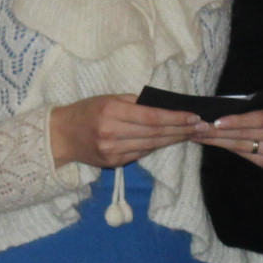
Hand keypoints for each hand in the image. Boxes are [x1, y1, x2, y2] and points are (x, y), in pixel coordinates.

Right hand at [50, 95, 202, 169]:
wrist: (61, 136)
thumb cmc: (87, 111)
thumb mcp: (108, 99)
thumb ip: (135, 103)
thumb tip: (165, 106)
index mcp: (111, 113)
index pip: (151, 117)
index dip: (175, 118)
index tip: (194, 117)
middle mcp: (111, 134)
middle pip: (155, 134)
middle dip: (181, 130)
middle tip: (202, 126)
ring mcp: (112, 152)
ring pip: (151, 146)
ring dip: (174, 140)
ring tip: (192, 134)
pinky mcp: (113, 164)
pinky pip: (140, 154)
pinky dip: (157, 147)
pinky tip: (170, 141)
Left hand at [201, 101, 262, 169]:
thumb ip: (258, 107)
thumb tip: (226, 108)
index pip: (257, 120)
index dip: (236, 121)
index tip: (215, 122)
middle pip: (243, 136)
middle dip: (216, 132)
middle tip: (194, 127)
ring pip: (239, 147)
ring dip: (216, 141)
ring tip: (196, 134)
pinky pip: (243, 154)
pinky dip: (227, 147)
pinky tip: (212, 142)